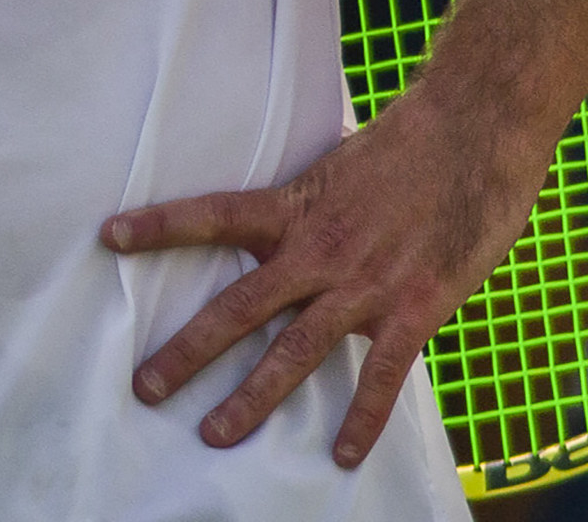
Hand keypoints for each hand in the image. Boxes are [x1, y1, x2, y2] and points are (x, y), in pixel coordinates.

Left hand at [99, 84, 554, 468]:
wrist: (478, 129)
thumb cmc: (413, 139)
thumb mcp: (341, 161)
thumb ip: (311, 200)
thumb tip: (285, 212)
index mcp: (298, 206)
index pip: (214, 214)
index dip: (160, 225)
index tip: (109, 236)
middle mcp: (320, 250)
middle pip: (240, 306)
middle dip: (188, 351)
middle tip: (145, 387)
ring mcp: (365, 285)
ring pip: (295, 352)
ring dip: (252, 398)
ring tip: (214, 435)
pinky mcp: (414, 308)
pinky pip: (381, 377)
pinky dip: (362, 420)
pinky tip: (343, 457)